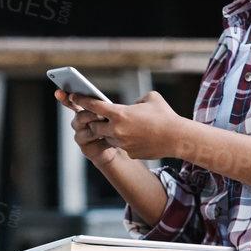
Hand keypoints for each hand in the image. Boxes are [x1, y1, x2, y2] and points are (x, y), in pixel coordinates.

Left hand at [54, 88, 185, 164]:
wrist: (177, 138)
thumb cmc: (165, 115)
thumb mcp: (151, 99)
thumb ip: (137, 100)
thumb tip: (134, 105)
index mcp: (119, 113)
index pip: (94, 106)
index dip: (82, 100)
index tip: (74, 97)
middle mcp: (117, 129)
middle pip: (94, 127)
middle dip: (94, 123)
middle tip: (98, 119)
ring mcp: (122, 143)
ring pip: (108, 138)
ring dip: (109, 134)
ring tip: (118, 129)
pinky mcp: (130, 153)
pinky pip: (122, 147)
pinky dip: (125, 142)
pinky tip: (135, 138)